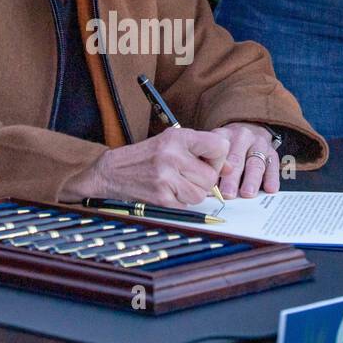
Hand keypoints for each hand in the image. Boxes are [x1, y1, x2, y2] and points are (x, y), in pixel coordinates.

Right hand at [61, 127, 230, 207]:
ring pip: (201, 194)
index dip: (219, 158)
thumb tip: (231, 167)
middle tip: (188, 175)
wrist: (111, 171)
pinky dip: (180, 201)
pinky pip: (187, 205)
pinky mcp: (161, 197)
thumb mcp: (171, 142)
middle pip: (211, 177)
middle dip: (204, 180)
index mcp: (177, 137)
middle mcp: (172, 155)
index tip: (208, 161)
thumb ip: (202, 150)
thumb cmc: (146, 156)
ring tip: (176, 183)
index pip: (219, 147)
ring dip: (193, 192)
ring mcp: (166, 178)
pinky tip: (167, 191)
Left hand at [210, 122, 279, 198]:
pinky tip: (270, 189)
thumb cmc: (228, 146)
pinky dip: (272, 178)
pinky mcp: (273, 153)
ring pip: (255, 163)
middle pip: (236, 159)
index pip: (219, 153)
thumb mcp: (216, 148)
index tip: (210, 186)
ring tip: (247, 194)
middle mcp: (242, 137)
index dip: (215, 170)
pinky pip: (273, 166)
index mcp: (224, 136)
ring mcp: (259, 144)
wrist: (251, 128)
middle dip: (232, 179)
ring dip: (251, 180)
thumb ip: (209, 164)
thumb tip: (205, 190)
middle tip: (228, 194)